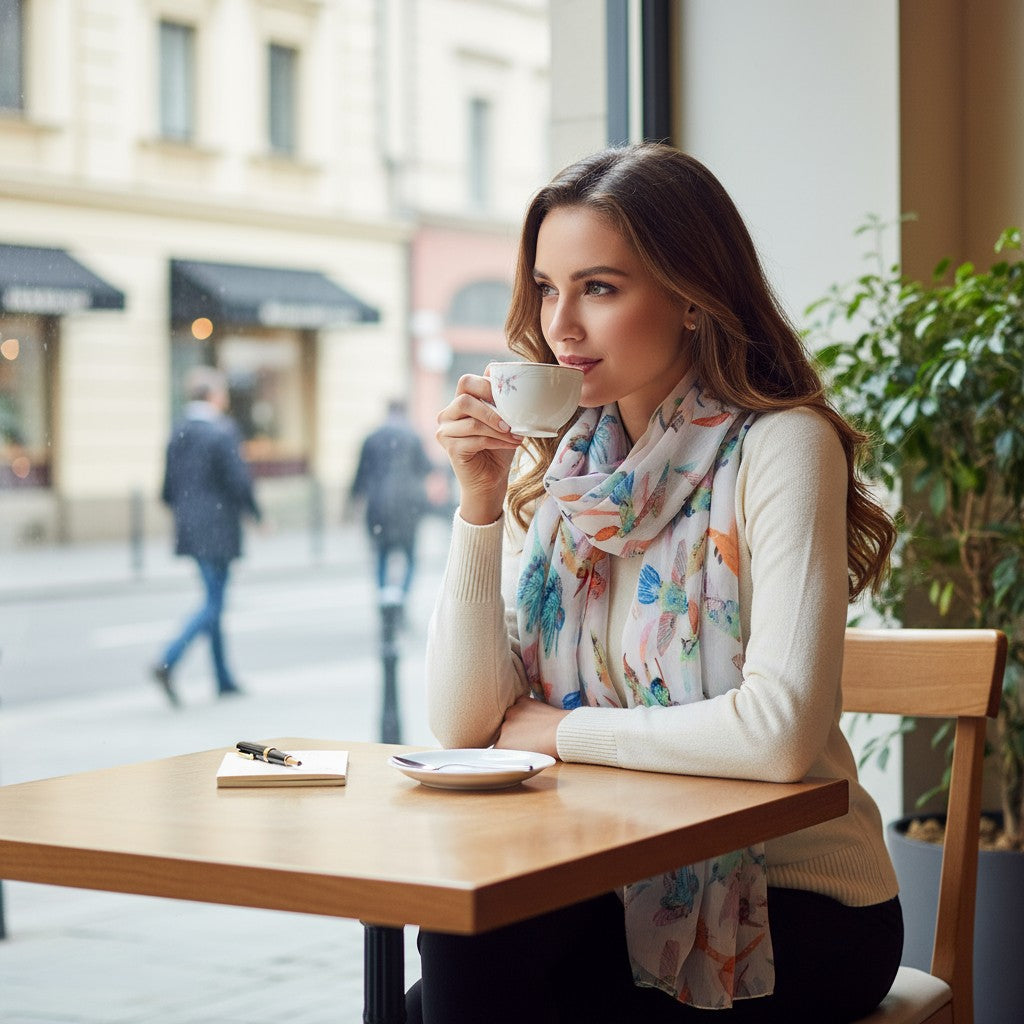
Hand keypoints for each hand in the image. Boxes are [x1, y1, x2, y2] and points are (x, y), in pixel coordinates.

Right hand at [435, 372, 522, 524]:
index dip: (486, 385)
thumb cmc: (498, 449)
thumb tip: (504, 371)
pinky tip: (511, 444)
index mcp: (459, 403)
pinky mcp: (450, 448)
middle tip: (511, 422)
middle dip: (491, 410)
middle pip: (464, 400)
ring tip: (516, 436)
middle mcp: (447, 415)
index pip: (466, 382)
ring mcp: (445, 432)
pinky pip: (476, 440)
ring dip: (499, 430)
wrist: (491, 481)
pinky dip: (497, 442)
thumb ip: (500, 399)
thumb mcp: (503, 420)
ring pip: (472, 423)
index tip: (509, 398)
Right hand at [495, 695, 569, 758]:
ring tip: (533, 725)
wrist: (563, 734)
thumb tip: (509, 747)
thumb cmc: (549, 750)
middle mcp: (502, 729)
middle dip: (511, 733)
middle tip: (527, 737)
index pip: (497, 746)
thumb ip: (512, 751)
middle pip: (502, 730)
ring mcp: (511, 713)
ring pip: (509, 716)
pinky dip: (524, 708)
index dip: (507, 747)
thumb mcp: (525, 758)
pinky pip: (518, 704)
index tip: (516, 747)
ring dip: (516, 720)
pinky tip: (534, 714)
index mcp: (502, 746)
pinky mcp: (521, 701)